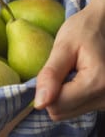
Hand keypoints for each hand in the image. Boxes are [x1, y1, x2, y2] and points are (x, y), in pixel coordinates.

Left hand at [34, 0, 104, 119]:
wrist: (102, 26)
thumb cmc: (82, 31)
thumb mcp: (63, 47)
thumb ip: (50, 75)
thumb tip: (39, 104)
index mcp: (97, 83)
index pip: (56, 106)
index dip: (47, 90)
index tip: (53, 71)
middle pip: (61, 112)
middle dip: (54, 93)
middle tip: (63, 70)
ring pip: (68, 112)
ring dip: (63, 95)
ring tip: (72, 73)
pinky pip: (77, 108)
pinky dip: (72, 96)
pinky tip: (78, 79)